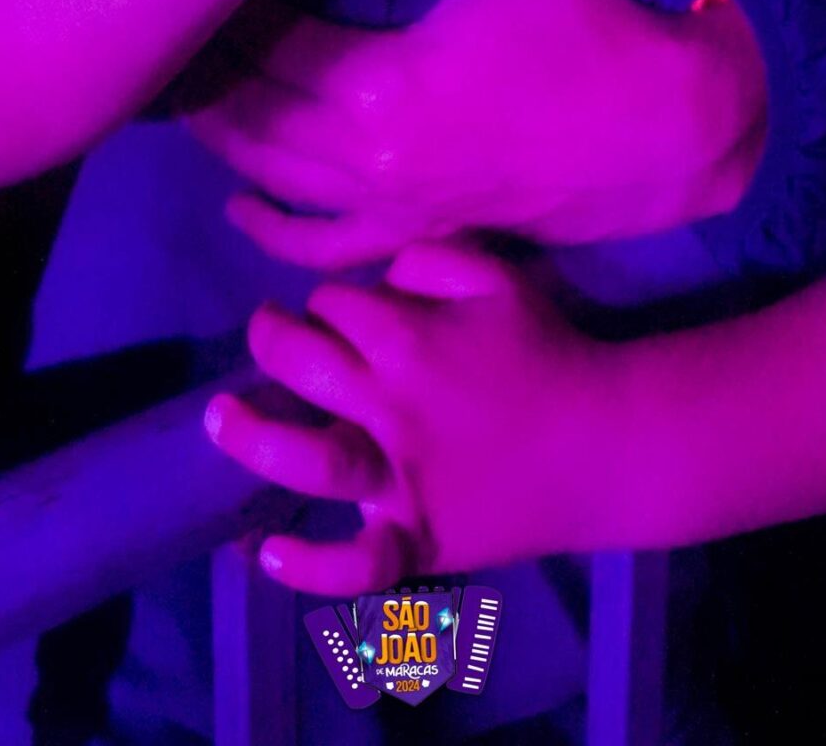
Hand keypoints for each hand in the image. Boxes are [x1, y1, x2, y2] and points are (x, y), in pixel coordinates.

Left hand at [186, 0, 766, 265]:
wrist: (661, 126)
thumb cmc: (581, 20)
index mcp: (378, 81)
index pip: (268, 40)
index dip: (232, 1)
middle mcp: (367, 158)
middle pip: (251, 114)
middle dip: (208, 69)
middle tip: (179, 20)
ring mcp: (390, 210)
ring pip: (271, 181)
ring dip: (224, 136)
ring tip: (192, 86)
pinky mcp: (416, 236)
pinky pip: (321, 247)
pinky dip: (272, 229)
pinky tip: (241, 199)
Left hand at [204, 243, 608, 587]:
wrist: (605, 445)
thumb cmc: (546, 355)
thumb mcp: (497, 278)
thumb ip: (430, 257)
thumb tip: (377, 277)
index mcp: (411, 338)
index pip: (333, 305)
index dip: (326, 302)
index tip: (336, 313)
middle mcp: (393, 406)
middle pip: (303, 366)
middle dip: (269, 340)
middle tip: (265, 335)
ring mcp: (402, 479)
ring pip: (310, 461)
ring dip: (254, 436)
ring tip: (220, 417)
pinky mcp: (419, 539)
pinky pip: (357, 565)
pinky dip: (310, 567)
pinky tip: (267, 552)